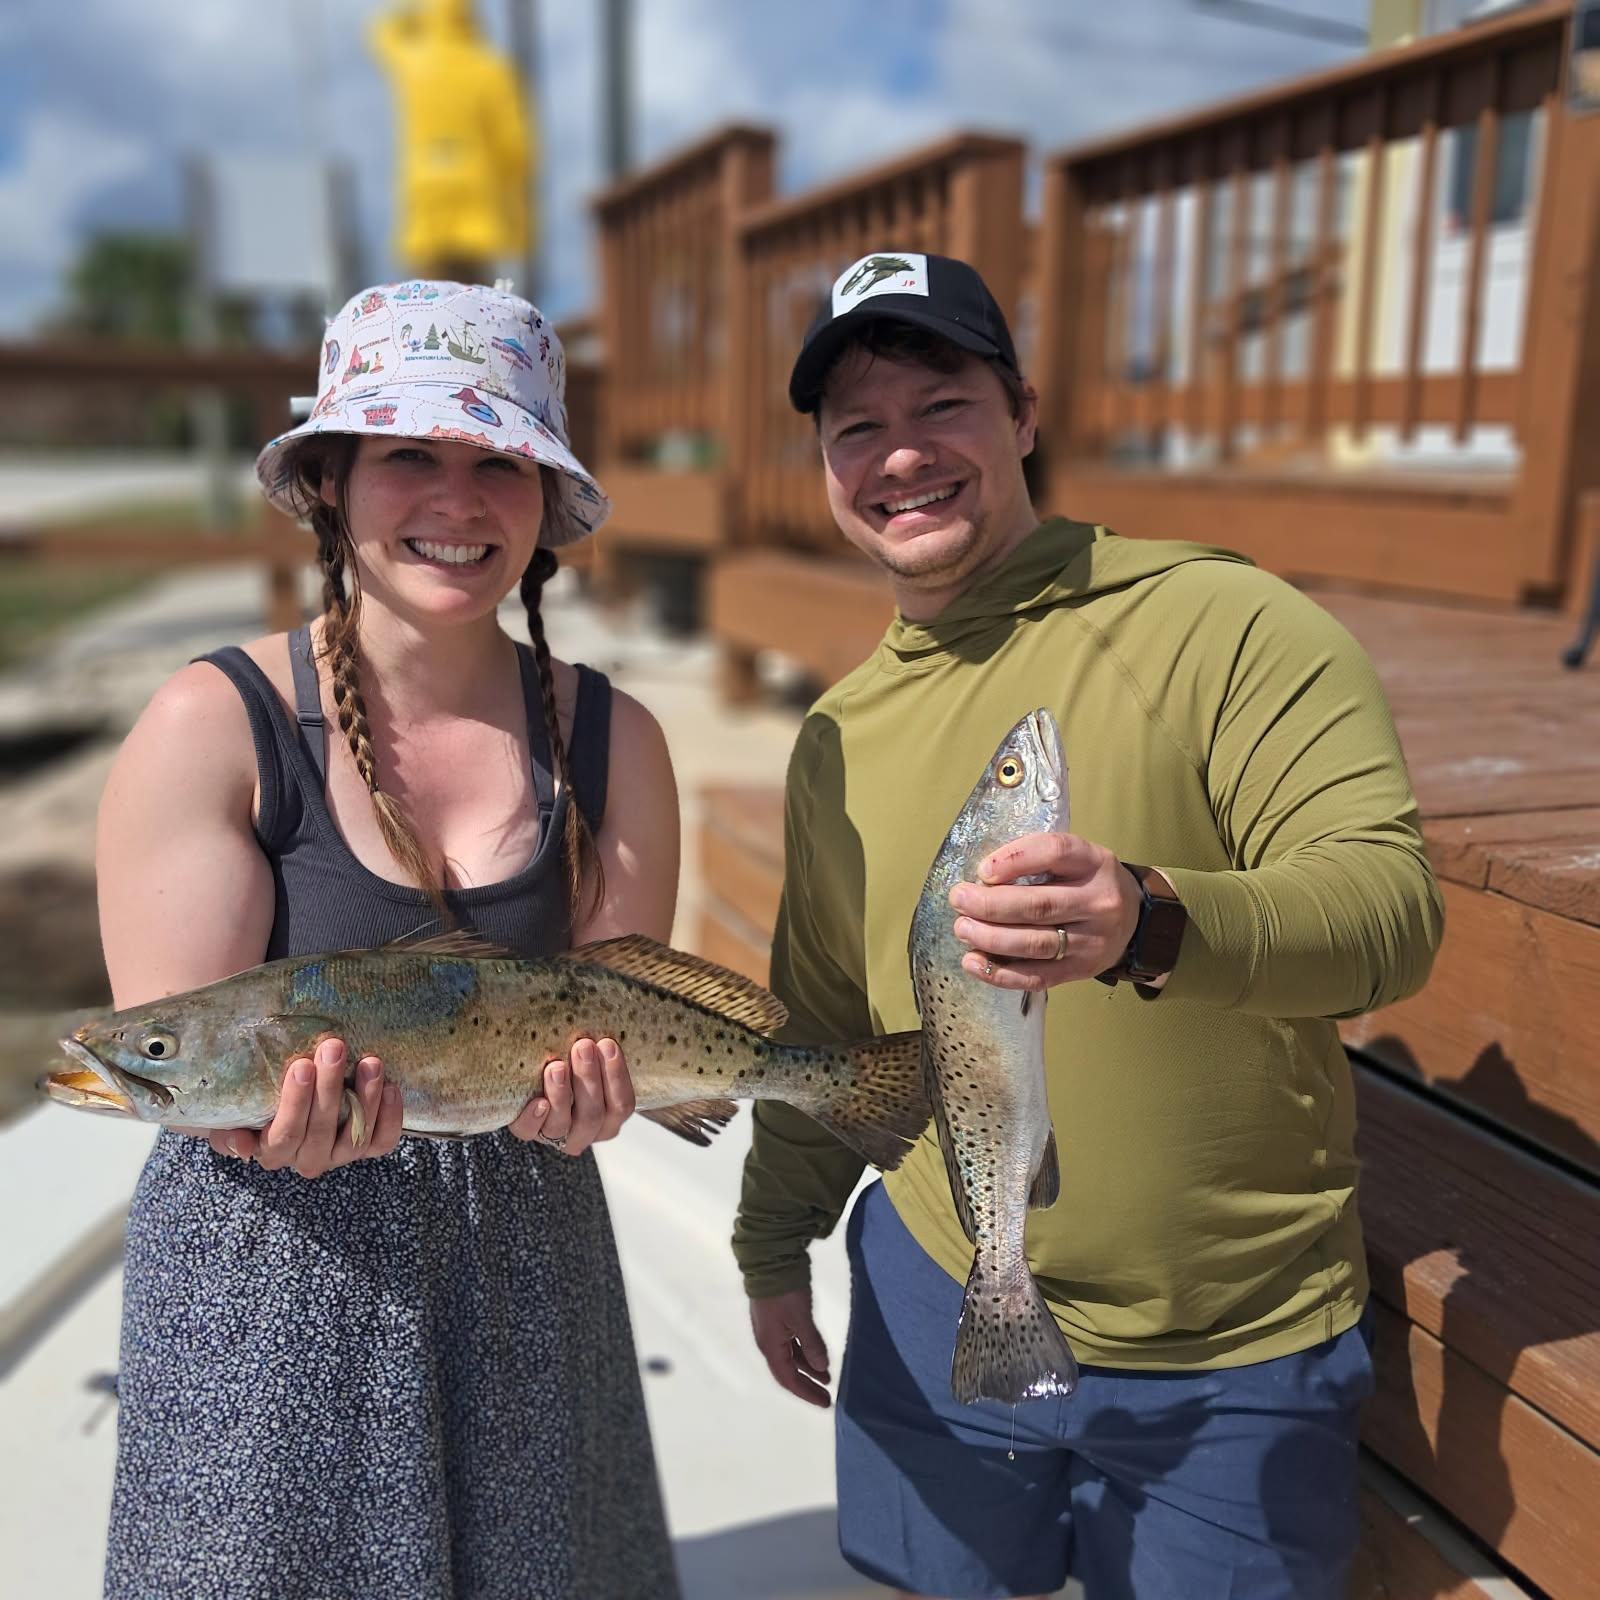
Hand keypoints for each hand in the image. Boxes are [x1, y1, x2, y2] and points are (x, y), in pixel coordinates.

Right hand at [207, 1037, 404, 1176]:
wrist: (285, 1096)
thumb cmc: (255, 1101)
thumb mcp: (231, 1114)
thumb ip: (227, 1132)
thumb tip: (242, 1144)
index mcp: (272, 1151)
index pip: (284, 1134)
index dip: (295, 1102)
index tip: (301, 1065)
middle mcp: (307, 1159)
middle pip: (320, 1130)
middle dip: (328, 1087)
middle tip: (334, 1048)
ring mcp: (339, 1155)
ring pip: (355, 1137)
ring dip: (365, 1098)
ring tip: (370, 1062)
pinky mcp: (367, 1147)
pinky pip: (382, 1141)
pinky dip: (390, 1117)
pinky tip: (391, 1087)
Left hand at [509, 1036, 634, 1157]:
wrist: (533, 1082)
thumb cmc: (572, 1066)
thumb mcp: (592, 1061)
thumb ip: (598, 1054)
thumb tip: (601, 1027)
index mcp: (609, 1118)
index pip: (621, 1105)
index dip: (617, 1076)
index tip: (607, 1044)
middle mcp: (586, 1132)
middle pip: (592, 1115)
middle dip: (588, 1078)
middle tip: (583, 1046)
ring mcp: (557, 1136)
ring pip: (562, 1124)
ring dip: (561, 1094)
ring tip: (556, 1067)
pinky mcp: (528, 1132)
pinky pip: (529, 1131)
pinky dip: (533, 1118)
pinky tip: (538, 1102)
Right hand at [749, 1288, 831, 1407]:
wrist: (770, 1262)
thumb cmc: (785, 1293)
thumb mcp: (801, 1319)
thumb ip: (812, 1345)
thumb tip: (821, 1369)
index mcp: (771, 1346)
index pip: (788, 1379)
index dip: (806, 1392)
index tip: (824, 1402)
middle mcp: (769, 1342)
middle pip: (788, 1372)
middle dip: (807, 1385)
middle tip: (827, 1396)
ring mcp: (772, 1330)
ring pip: (791, 1358)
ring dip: (808, 1369)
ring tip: (827, 1377)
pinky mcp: (778, 1319)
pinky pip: (792, 1345)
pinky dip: (805, 1354)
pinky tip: (817, 1356)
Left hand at [949, 832, 1140, 991]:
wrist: (1136, 920)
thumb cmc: (1089, 882)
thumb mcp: (1075, 858)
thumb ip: (1036, 860)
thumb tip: (980, 879)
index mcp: (1093, 862)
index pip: (1055, 852)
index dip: (1014, 859)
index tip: (982, 870)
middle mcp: (1097, 901)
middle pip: (1039, 905)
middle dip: (990, 904)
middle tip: (959, 899)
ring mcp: (1091, 940)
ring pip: (1035, 943)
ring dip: (991, 938)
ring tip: (963, 929)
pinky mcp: (1080, 970)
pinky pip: (1036, 976)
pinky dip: (1000, 973)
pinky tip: (973, 962)